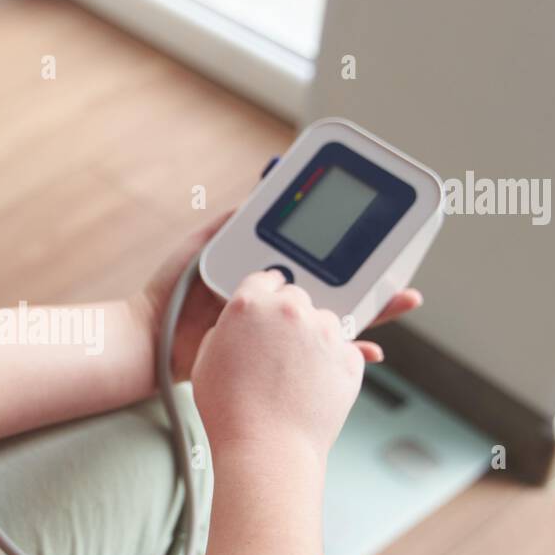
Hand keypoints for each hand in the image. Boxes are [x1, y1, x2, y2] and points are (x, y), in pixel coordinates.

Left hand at [130, 211, 423, 380]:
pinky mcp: (270, 360)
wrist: (149, 340)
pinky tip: (365, 352)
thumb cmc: (169, 294)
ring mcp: (275, 336)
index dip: (346, 257)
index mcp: (266, 279)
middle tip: (405, 285)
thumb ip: (232, 223)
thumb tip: (263, 193)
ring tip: (398, 308)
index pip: (315, 265)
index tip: (378, 245)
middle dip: (373, 290)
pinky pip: (311, 358)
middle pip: (333, 295)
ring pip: (330, 326)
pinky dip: (341, 356)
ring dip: (368, 320)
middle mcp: (275, 307)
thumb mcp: (202, 246)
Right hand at [191, 269, 363, 458]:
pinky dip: (334, 362)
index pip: (262, 279)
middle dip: (289, 316)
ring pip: (324, 320)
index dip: (265, 291)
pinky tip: (314, 385)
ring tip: (296, 375)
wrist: (266, 449)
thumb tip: (239, 327)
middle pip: (295, 296)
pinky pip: (345, 348)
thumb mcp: (206, 362)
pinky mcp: (348, 356)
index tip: (270, 301)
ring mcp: (322, 332)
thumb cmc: (230, 412)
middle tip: (279, 347)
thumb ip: (224, 331)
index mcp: (247, 305)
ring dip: (313, 337)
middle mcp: (288, 311)